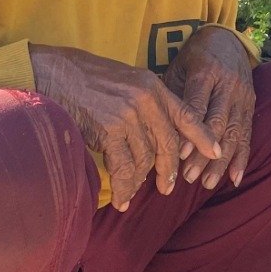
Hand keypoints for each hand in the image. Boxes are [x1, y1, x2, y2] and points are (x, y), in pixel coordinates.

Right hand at [31, 44, 219, 210]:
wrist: (54, 73)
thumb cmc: (88, 78)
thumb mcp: (128, 80)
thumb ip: (147, 101)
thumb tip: (160, 131)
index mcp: (153, 86)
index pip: (187, 114)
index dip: (203, 136)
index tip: (216, 152)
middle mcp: (145, 100)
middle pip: (168, 143)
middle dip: (169, 169)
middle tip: (168, 187)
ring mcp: (128, 115)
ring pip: (145, 158)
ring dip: (141, 180)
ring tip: (135, 193)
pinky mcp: (108, 130)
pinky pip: (123, 167)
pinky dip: (124, 186)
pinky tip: (122, 198)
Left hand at [163, 25, 255, 191]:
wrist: (226, 40)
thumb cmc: (193, 57)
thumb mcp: (178, 67)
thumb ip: (172, 95)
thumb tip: (156, 130)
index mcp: (205, 72)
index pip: (198, 106)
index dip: (189, 132)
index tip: (177, 155)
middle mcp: (228, 85)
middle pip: (217, 124)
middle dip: (203, 153)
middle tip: (187, 176)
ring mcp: (242, 97)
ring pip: (233, 133)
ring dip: (221, 162)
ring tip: (207, 183)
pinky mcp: (251, 106)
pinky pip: (248, 135)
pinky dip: (242, 158)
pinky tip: (234, 178)